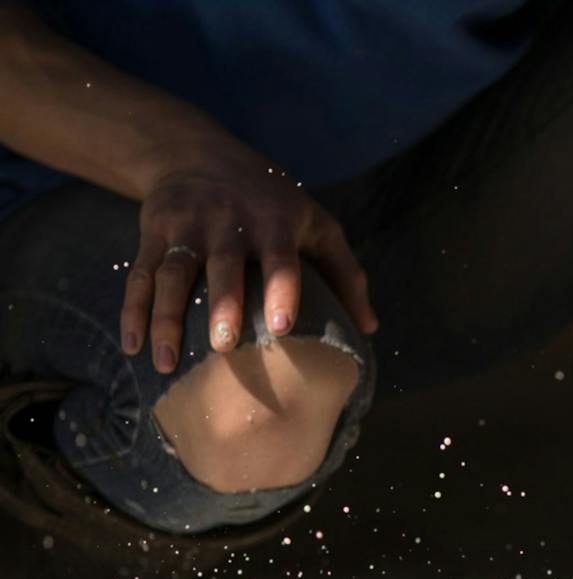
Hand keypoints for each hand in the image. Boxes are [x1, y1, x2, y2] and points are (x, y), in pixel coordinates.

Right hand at [122, 147, 376, 372]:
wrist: (195, 152)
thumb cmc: (273, 202)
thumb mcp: (316, 223)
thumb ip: (345, 272)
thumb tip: (370, 328)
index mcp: (274, 221)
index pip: (281, 258)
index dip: (282, 291)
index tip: (282, 328)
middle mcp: (227, 221)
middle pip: (221, 266)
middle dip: (220, 306)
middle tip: (223, 348)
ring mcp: (186, 226)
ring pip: (173, 274)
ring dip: (167, 318)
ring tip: (166, 362)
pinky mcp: (153, 231)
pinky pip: (140, 274)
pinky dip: (133, 311)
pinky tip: (133, 346)